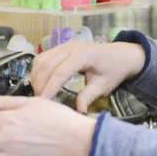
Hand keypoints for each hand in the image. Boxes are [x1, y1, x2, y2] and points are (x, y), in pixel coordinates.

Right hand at [30, 40, 144, 112]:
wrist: (119, 56)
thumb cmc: (113, 69)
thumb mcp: (103, 85)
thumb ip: (89, 96)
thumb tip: (79, 110)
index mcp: (84, 54)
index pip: (60, 72)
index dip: (50, 88)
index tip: (44, 102)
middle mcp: (72, 46)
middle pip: (47, 65)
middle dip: (41, 84)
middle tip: (40, 101)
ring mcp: (65, 45)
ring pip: (42, 60)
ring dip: (37, 77)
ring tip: (39, 93)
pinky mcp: (61, 48)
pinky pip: (43, 57)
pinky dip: (38, 70)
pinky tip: (40, 83)